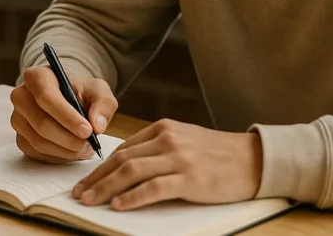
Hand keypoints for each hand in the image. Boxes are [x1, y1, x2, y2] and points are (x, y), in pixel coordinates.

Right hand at [10, 65, 117, 162]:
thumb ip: (104, 104)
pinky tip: (72, 150)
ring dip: (66, 150)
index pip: (46, 97)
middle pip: (42, 124)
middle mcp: (21, 97)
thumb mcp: (98, 91)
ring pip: (39, 142)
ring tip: (85, 147)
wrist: (67, 100)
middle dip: (69, 138)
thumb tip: (97, 126)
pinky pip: (37, 154)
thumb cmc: (80, 92)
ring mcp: (17, 119)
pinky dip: (58, 156)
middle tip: (90, 143)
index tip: (88, 130)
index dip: (67, 117)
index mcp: (36, 77)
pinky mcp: (20, 138)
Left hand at [72, 119, 262, 210]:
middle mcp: (168, 139)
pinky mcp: (190, 178)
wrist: (254, 159)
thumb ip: (157, 149)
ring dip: (106, 188)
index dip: (100, 166)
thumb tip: (124, 167)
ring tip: (90, 201)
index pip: (122, 148)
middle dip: (96, 178)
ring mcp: (179, 157)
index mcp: (163, 128)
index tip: (85, 180)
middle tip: (78, 193)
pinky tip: (118, 205)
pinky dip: (133, 197)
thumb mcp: (184, 141)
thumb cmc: (217, 154)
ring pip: (132, 172)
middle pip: (121, 159)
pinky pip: (154, 188)